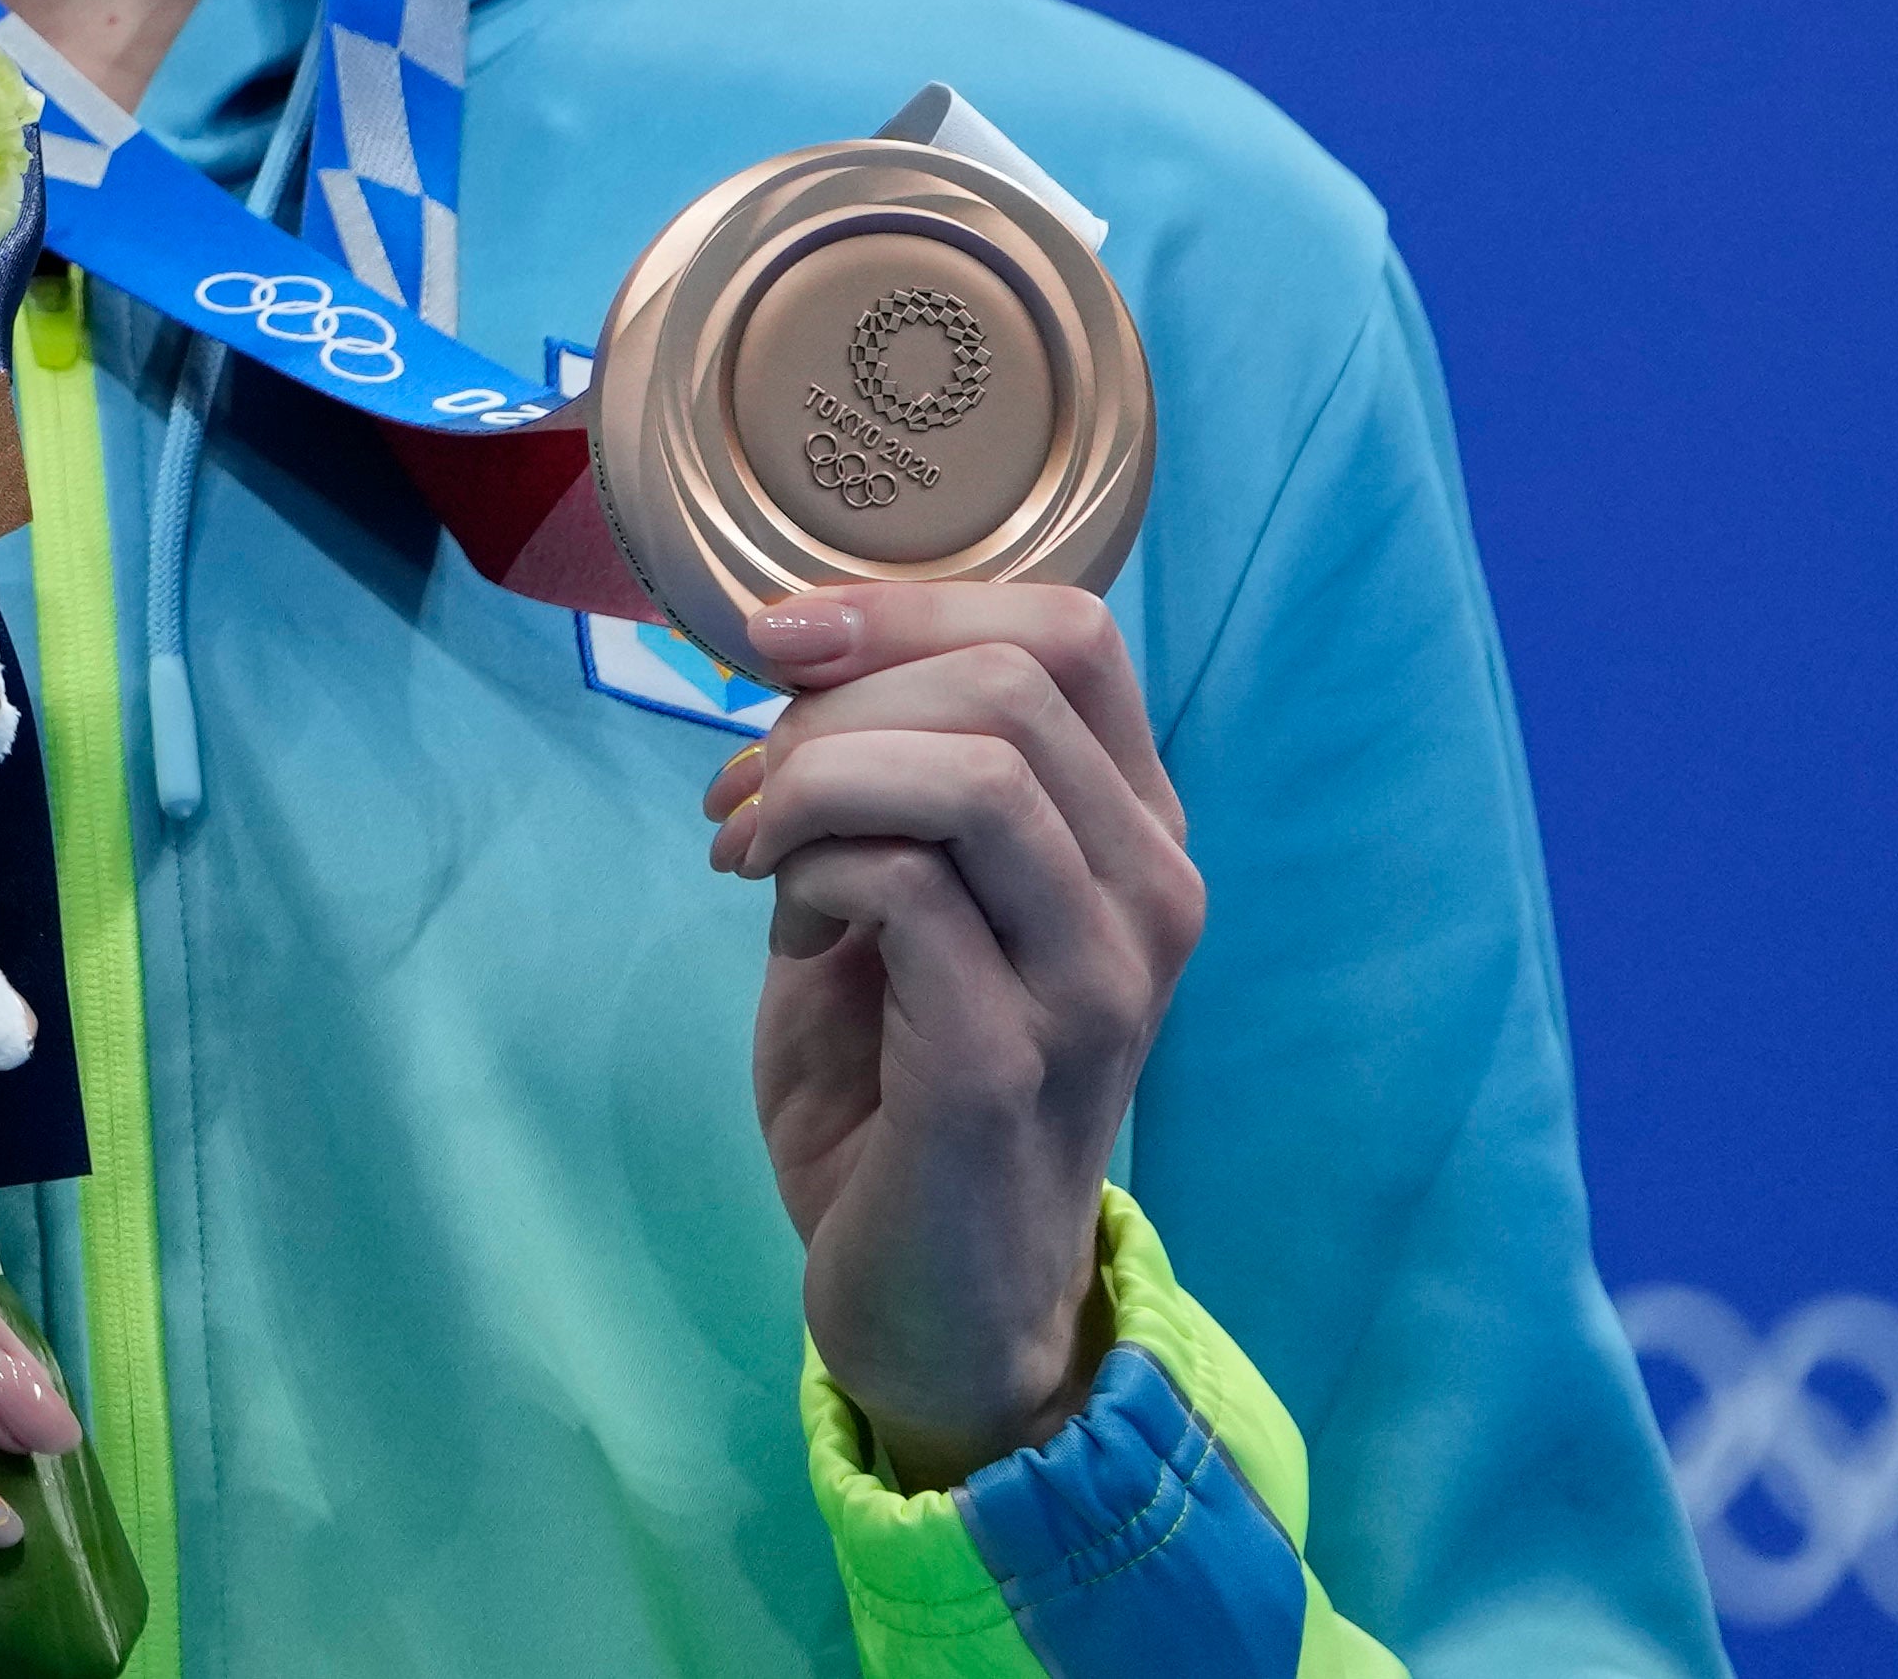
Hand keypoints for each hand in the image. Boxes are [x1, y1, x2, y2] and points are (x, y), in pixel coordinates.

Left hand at [710, 581, 1201, 1479]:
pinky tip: (779, 913)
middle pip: (1005, 684)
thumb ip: (882, 771)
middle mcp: (1149, 895)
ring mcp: (1096, 981)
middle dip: (835, 704)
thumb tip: (797, 647)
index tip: (779, 641)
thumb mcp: (895, 890)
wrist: (931, 1291)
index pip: (1072, 634)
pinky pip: (907, 886)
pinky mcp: (1013, 1059)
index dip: (908, 605)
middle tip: (748, 786)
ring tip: (753, 848)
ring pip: (969, 774)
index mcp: (1130, 832)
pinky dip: (812, 866)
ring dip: (815, 781)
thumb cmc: (901, 1078)